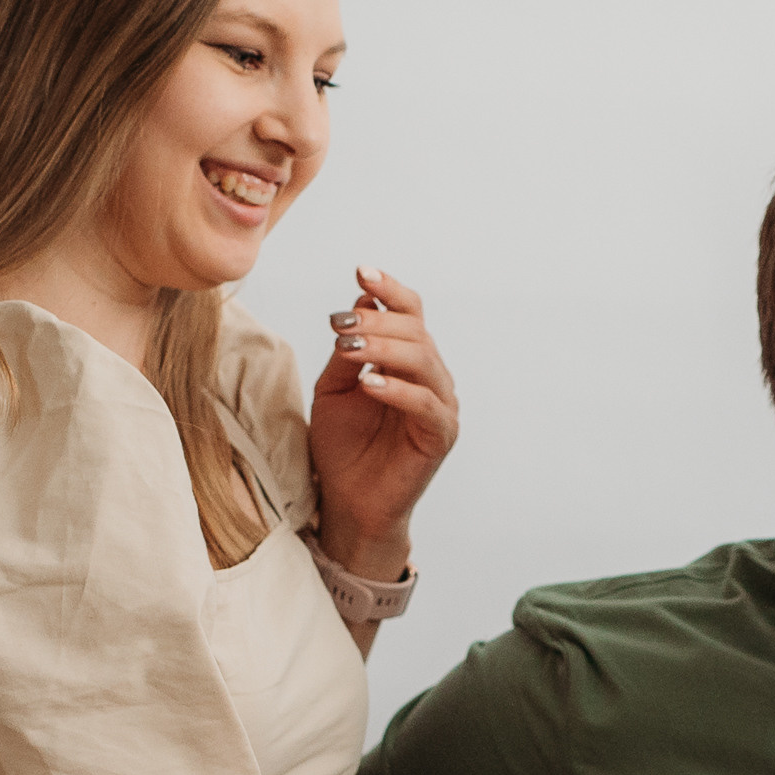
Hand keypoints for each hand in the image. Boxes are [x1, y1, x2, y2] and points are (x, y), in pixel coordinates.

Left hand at [309, 267, 459, 575]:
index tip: (361, 272)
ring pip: (423, 360)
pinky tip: (369, 383)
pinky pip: (425, 404)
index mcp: (408, 362)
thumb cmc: (343, 447)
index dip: (389, 290)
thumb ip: (347, 352)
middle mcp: (430, 378)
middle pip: (416, 332)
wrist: (350, 502)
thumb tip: (358, 305)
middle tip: (340, 324)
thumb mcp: (334, 388)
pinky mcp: (440, 435)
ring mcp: (440, 406)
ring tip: (348, 348)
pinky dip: (397, 389)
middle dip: (377, 322)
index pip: (410, 313)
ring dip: (384, 348)